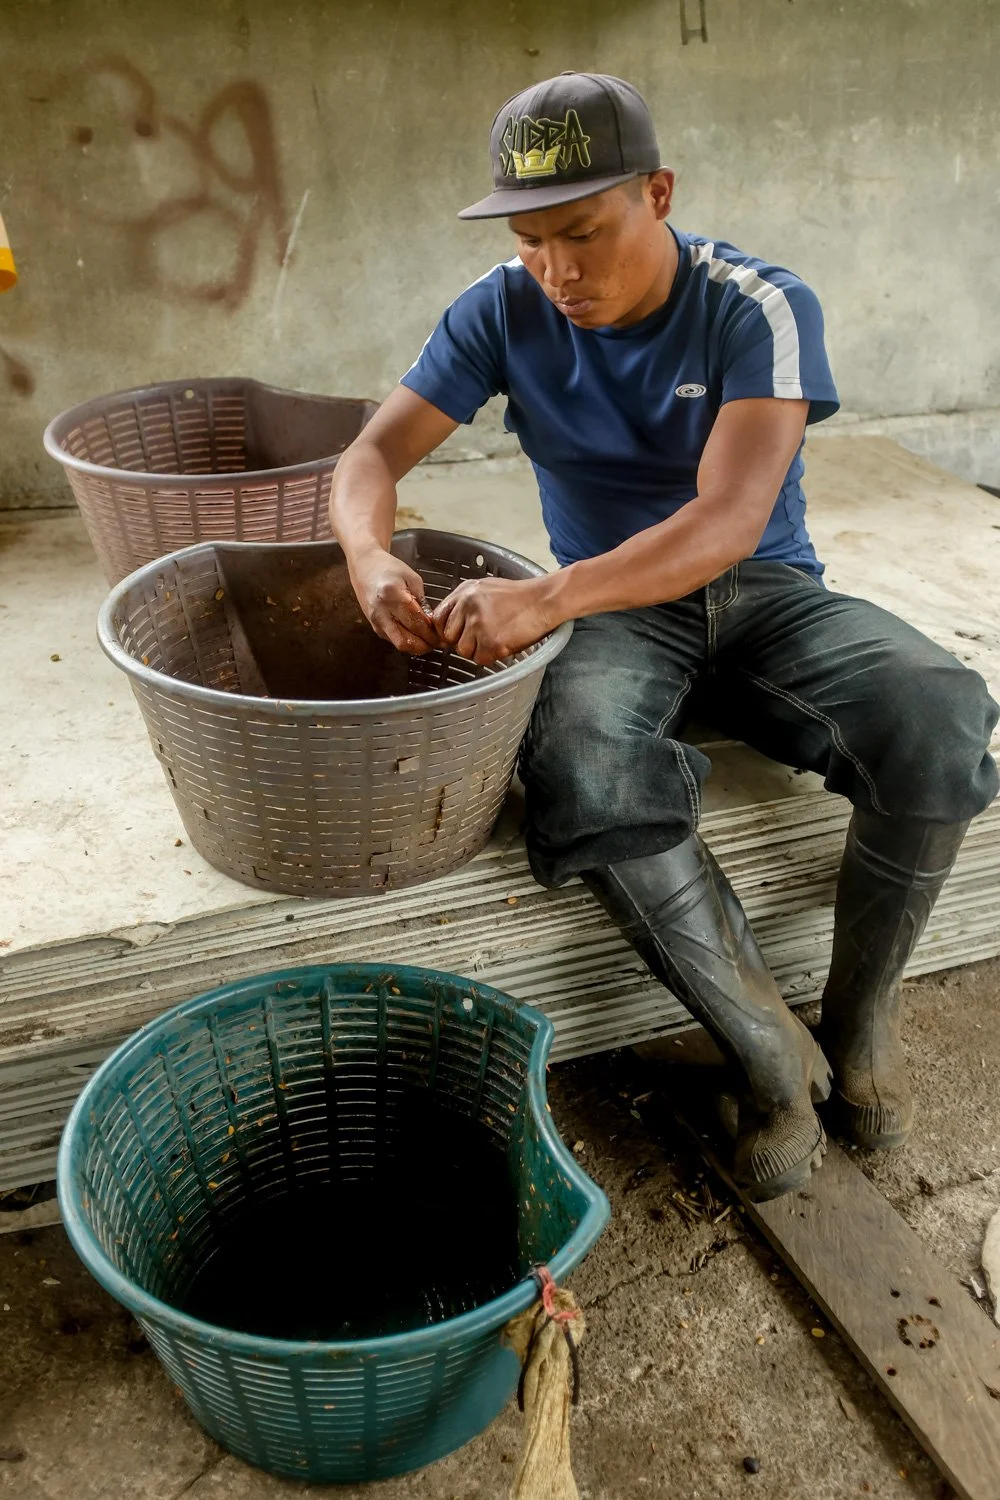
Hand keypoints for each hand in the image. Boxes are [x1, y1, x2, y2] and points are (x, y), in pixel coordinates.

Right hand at [348, 546, 440, 654]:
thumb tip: (433, 623)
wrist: (365, 566)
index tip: (442, 636)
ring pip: (399, 645)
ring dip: (416, 646)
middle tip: (438, 642)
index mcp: (393, 596)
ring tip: (429, 641)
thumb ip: (423, 602)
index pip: (416, 624)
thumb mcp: (412, 579)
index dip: (432, 634)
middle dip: (425, 645)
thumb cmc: (389, 568)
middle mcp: (381, 612)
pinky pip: (393, 639)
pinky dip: (407, 641)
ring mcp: (376, 621)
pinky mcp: (374, 626)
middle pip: (406, 641)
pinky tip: (416, 635)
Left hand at [432, 576, 555, 666]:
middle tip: (483, 636)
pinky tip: (505, 643)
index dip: (446, 630)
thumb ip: (465, 603)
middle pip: (449, 637)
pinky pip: (481, 659)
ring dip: (479, 650)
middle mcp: (468, 606)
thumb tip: (451, 623)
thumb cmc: (519, 597)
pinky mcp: (492, 641)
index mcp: (464, 592)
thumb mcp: (486, 588)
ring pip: (464, 650)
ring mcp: (479, 624)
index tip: (457, 635)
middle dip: (463, 641)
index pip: (438, 618)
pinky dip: (492, 656)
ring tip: (498, 637)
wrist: (544, 600)